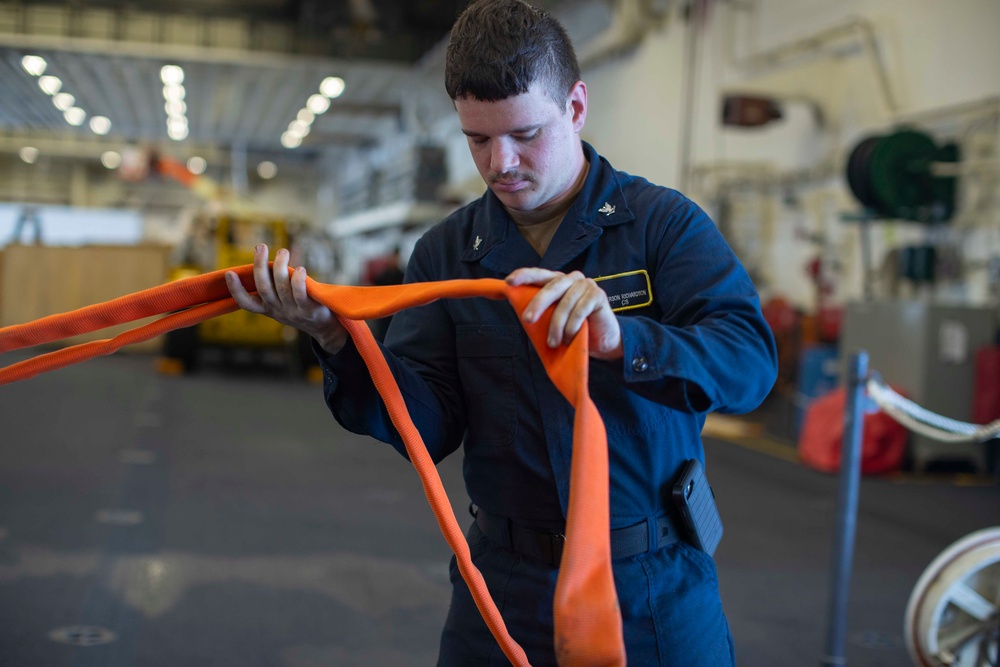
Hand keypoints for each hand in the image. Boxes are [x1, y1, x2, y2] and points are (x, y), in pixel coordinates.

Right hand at [225, 244, 347, 354]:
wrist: (323, 328)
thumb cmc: (300, 307)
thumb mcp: (282, 302)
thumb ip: (274, 286)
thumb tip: (263, 260)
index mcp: (268, 309)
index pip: (247, 303)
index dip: (236, 290)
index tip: (229, 273)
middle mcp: (278, 311)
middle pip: (264, 288)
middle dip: (260, 265)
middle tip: (260, 246)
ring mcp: (293, 311)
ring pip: (282, 286)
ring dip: (281, 265)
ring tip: (283, 251)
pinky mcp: (308, 310)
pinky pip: (300, 292)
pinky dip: (298, 279)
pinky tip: (299, 268)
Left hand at [506, 268, 622, 359]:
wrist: (601, 341)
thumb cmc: (574, 330)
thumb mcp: (553, 319)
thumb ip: (541, 313)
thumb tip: (521, 313)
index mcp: (558, 282)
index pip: (539, 274)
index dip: (524, 276)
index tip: (509, 282)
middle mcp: (571, 279)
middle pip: (551, 287)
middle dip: (538, 304)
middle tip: (528, 319)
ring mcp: (586, 285)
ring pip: (565, 303)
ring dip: (557, 325)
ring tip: (553, 343)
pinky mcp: (598, 296)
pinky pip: (580, 311)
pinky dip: (573, 327)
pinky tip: (570, 338)